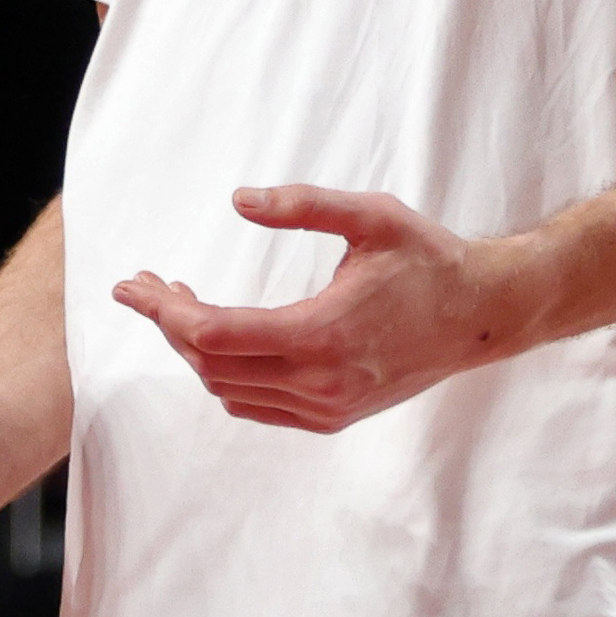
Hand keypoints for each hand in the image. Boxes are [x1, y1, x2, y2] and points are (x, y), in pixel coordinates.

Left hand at [116, 184, 547, 433]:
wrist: (483, 315)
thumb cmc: (429, 259)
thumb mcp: (372, 216)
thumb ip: (303, 205)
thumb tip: (238, 199)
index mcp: (325, 335)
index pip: (216, 334)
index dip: (165, 311)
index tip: (132, 286)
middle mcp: (323, 383)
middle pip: (211, 364)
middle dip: (169, 324)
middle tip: (149, 285)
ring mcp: (327, 407)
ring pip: (228, 388)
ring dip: (194, 348)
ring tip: (179, 301)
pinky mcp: (333, 417)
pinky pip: (256, 404)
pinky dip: (224, 373)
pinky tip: (218, 335)